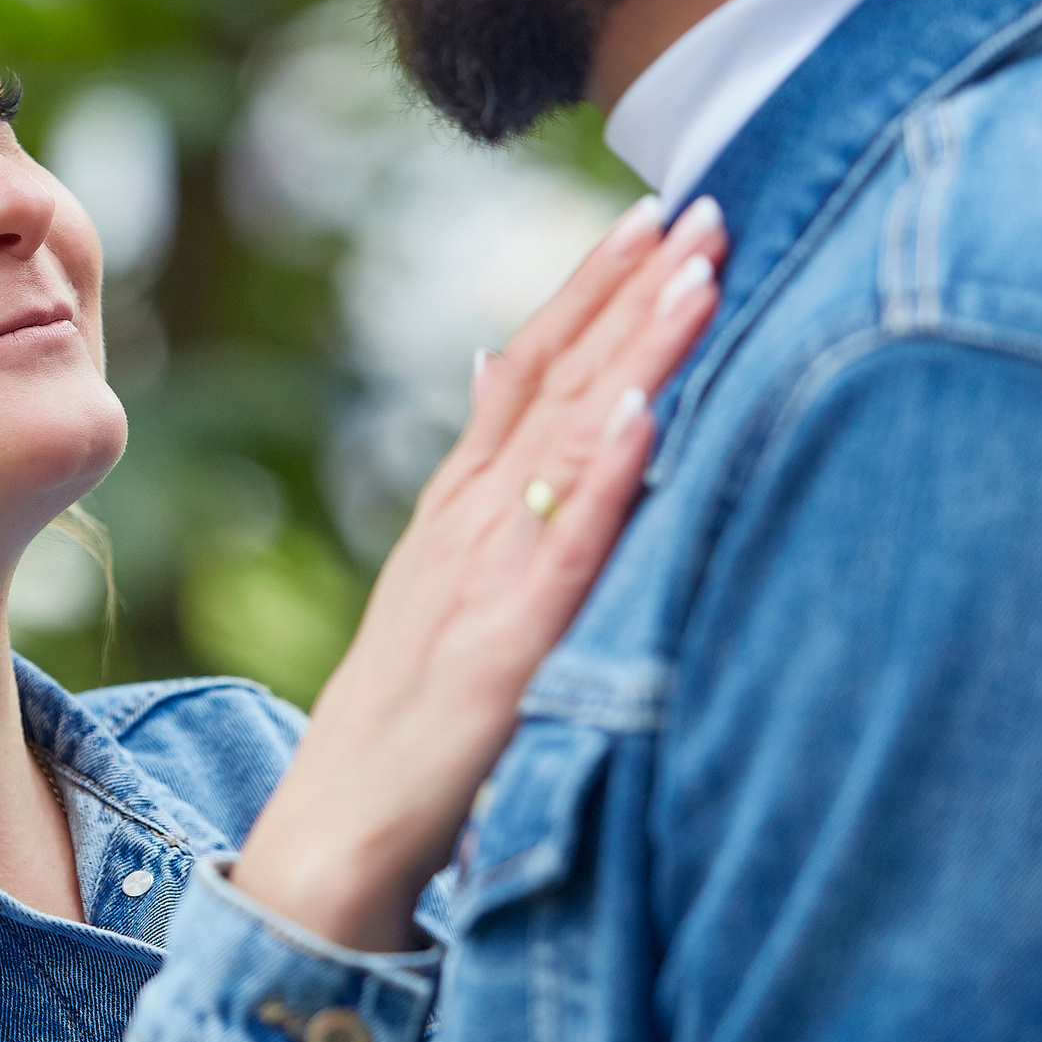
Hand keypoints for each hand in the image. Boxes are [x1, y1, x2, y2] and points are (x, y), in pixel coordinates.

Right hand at [233, 196, 728, 951]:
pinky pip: (560, 551)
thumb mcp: (438, 574)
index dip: (591, 286)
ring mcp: (481, 579)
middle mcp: (468, 521)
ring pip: (562, 440)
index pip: (529, 365)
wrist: (335, 837)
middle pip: (554, 378)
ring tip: (695, 271)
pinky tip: (640, 417)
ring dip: (631, 350)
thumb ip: (478, 474)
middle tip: (707, 203)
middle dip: (632, 288)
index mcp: (459, 504)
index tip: (658, 213)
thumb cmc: (404, 715)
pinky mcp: (502, 651)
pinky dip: (599, 477)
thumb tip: (498, 361)